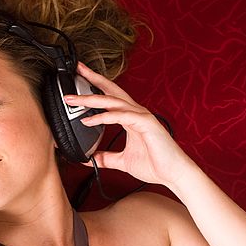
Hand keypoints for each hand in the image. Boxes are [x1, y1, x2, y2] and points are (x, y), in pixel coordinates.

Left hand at [64, 62, 197, 188]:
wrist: (172, 174)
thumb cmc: (153, 165)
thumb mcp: (121, 161)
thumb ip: (105, 158)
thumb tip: (88, 160)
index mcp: (130, 118)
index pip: (110, 97)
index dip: (95, 87)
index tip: (79, 79)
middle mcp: (135, 113)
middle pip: (111, 91)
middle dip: (93, 79)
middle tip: (77, 70)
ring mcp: (141, 116)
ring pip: (113, 101)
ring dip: (91, 99)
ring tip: (73, 100)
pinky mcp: (146, 123)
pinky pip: (121, 116)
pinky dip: (104, 117)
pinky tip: (89, 120)